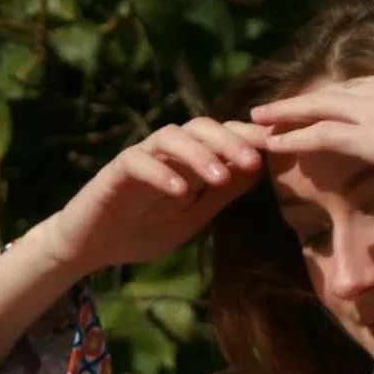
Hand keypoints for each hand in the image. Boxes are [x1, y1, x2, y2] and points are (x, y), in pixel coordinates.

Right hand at [52, 115, 272, 274]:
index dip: (250, 138)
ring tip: (220, 176)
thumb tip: (260, 169)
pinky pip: (139, 162)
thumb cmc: (144, 229)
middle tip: (254, 160)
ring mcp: (141, 157)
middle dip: (230, 140)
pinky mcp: (115, 171)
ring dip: (199, 153)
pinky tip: (179, 191)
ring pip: (172, 136)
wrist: (93, 247)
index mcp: (189, 160)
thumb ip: (223, 193)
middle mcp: (167, 151)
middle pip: (201, 127)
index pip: (222, 137)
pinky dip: (161, 173)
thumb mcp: (195, 215)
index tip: (280, 146)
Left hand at [249, 69, 373, 196]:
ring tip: (259, 120)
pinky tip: (272, 144)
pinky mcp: (372, 136)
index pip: (365, 87)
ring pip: (319, 107)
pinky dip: (292, 137)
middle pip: (334, 91)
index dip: (338, 97)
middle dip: (301, 99)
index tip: (321, 101)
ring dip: (286, 114)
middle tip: (273, 105)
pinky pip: (320, 133)